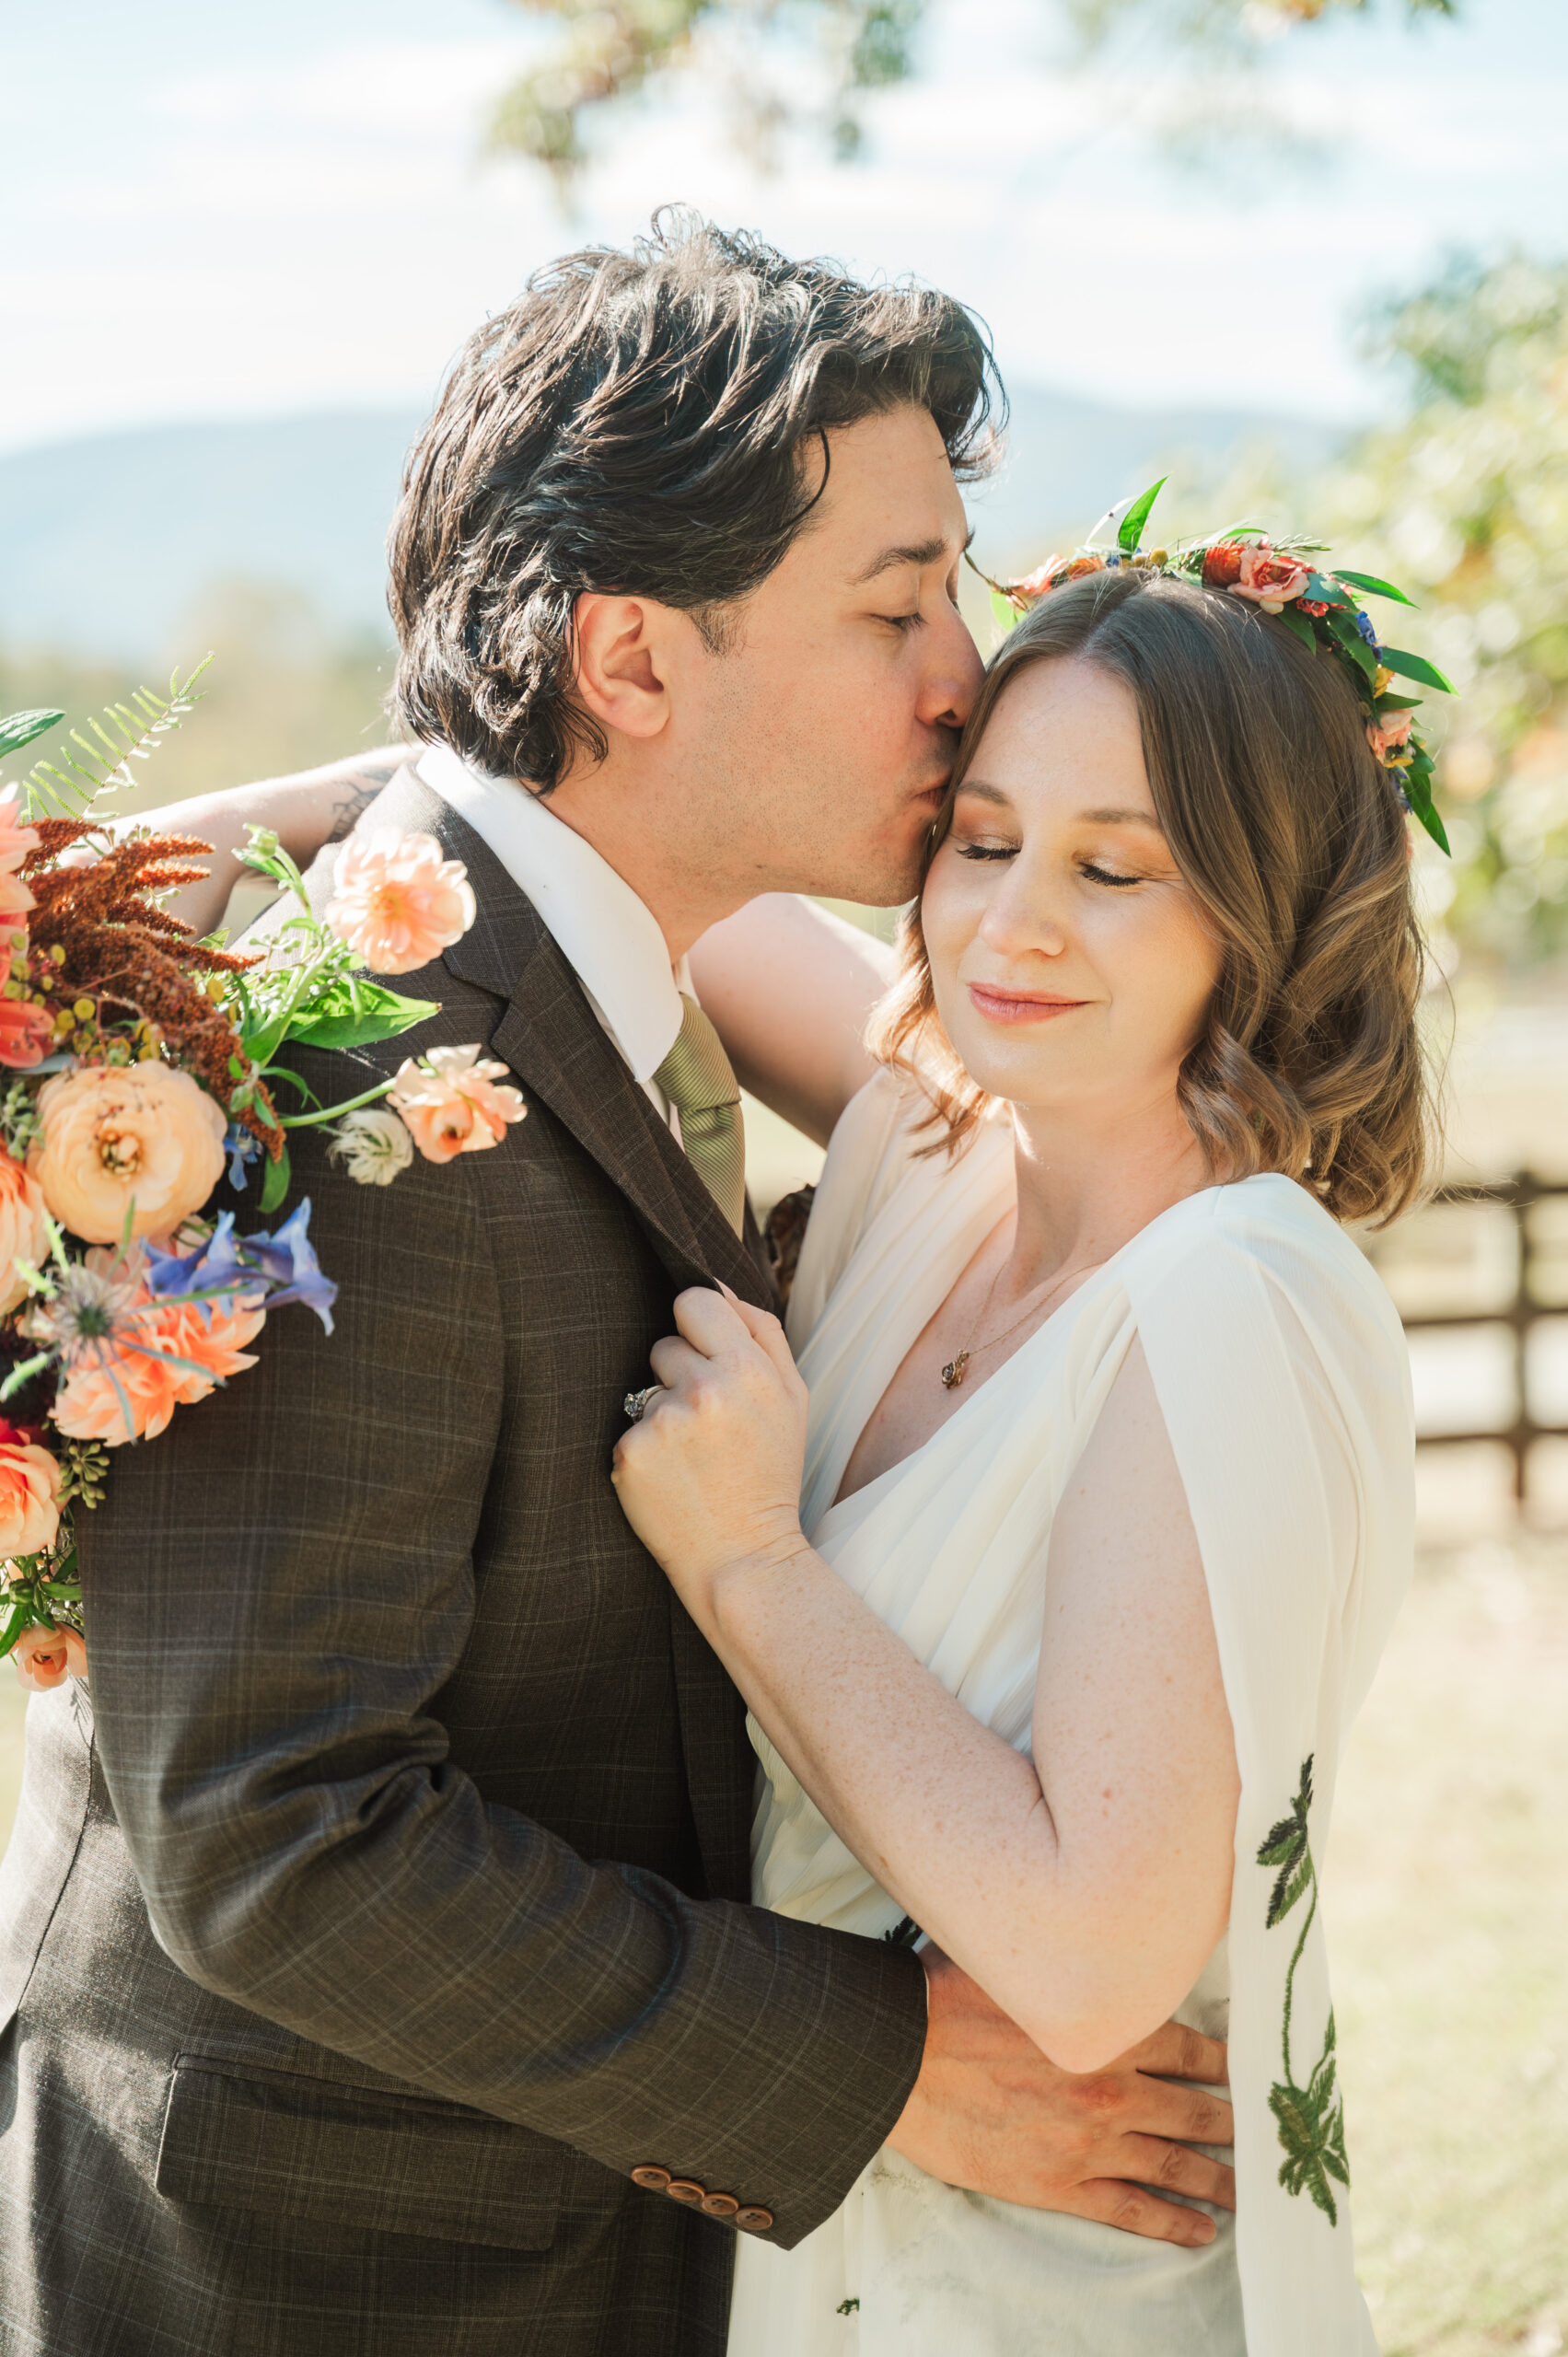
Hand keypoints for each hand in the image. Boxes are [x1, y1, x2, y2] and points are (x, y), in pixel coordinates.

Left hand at [611, 1286, 810, 1629]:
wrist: (744, 1556)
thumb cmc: (770, 1473)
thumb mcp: (793, 1398)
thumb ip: (761, 1332)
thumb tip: (717, 1283)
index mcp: (748, 1369)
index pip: (695, 1299)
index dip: (697, 1326)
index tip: (706, 1356)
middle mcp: (704, 1389)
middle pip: (664, 1343)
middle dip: (681, 1374)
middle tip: (708, 1423)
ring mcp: (663, 1422)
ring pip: (644, 1387)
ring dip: (662, 1412)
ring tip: (692, 1455)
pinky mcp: (630, 1453)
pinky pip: (627, 1428)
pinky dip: (643, 1449)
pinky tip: (671, 1477)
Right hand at [888, 1950, 1233, 2246]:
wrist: (899, 2054)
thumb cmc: (946, 1995)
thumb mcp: (1014, 1955)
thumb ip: (1058, 1953)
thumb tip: (1070, 1914)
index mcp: (1108, 2023)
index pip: (1190, 2048)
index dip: (1223, 2066)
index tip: (1244, 2076)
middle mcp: (1113, 2084)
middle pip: (1195, 2109)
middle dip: (1231, 2124)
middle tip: (1258, 2136)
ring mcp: (1090, 2139)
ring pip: (1174, 2163)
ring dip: (1215, 2179)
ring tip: (1243, 2191)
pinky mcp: (1060, 2183)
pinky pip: (1131, 2209)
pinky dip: (1171, 2223)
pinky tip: (1198, 2230)